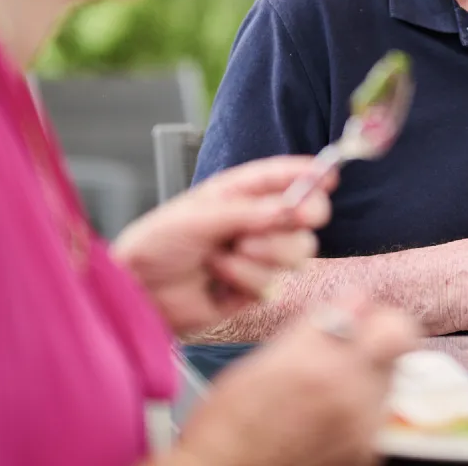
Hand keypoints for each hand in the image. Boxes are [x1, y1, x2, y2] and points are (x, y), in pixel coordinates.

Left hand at [112, 157, 333, 335]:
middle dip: (298, 218)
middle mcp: (256, 221)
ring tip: (228, 252)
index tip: (329, 176)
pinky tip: (219, 277)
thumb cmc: (157, 242)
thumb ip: (249, 212)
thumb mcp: (200, 217)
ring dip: (264, 252)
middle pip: (307, 217)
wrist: (138, 292)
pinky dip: (246, 279)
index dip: (310, 175)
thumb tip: (292, 209)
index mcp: (242, 193)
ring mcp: (258, 256)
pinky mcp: (254, 289)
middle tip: (290, 218)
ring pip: (297, 252)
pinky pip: (272, 282)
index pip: (284, 178)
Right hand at [175, 294, 417, 465]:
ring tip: (331, 385)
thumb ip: (313, 329)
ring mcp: (361, 426)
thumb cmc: (228, 422)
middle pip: (398, 338)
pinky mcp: (364, 453)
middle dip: (382, 331)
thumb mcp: (263, 358)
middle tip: (361, 336)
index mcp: (316, 358)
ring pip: (389, 376)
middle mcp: (347, 390)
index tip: (354, 311)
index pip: (373, 311)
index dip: (365, 309)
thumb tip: (349, 305)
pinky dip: (359, 409)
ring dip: (368, 372)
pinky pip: (375, 415)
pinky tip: (326, 416)